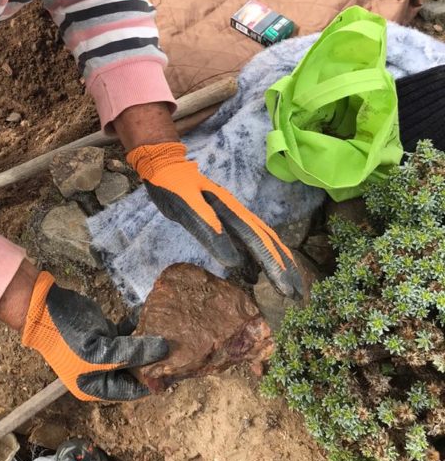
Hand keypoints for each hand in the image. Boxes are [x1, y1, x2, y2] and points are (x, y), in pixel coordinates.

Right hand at [21, 271, 167, 400]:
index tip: (175, 369)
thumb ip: (134, 352)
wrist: (44, 308)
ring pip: (132, 351)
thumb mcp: (102, 351)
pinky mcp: (104, 332)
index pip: (132, 390)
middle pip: (134, 370)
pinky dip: (137, 328)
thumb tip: (165, 350)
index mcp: (97, 386)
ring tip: (168, 334)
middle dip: (153, 360)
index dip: (153, 380)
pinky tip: (150, 319)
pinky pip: (126, 334)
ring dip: (147, 342)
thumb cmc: (68, 338)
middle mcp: (102, 372)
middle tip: (176, 349)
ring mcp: (103, 352)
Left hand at [127, 142, 302, 298]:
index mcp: (232, 211)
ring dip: (276, 264)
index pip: (260, 243)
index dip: (275, 266)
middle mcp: (238, 214)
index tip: (286, 289)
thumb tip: (234, 261)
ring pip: (262, 241)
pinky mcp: (224, 219)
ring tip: (287, 288)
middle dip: (284, 269)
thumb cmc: (172, 184)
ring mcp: (232, 216)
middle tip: (296, 295)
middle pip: (268, 243)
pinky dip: (256, 259)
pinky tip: (256, 275)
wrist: (164, 164)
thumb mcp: (186, 204)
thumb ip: (208, 228)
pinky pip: (247, 241)